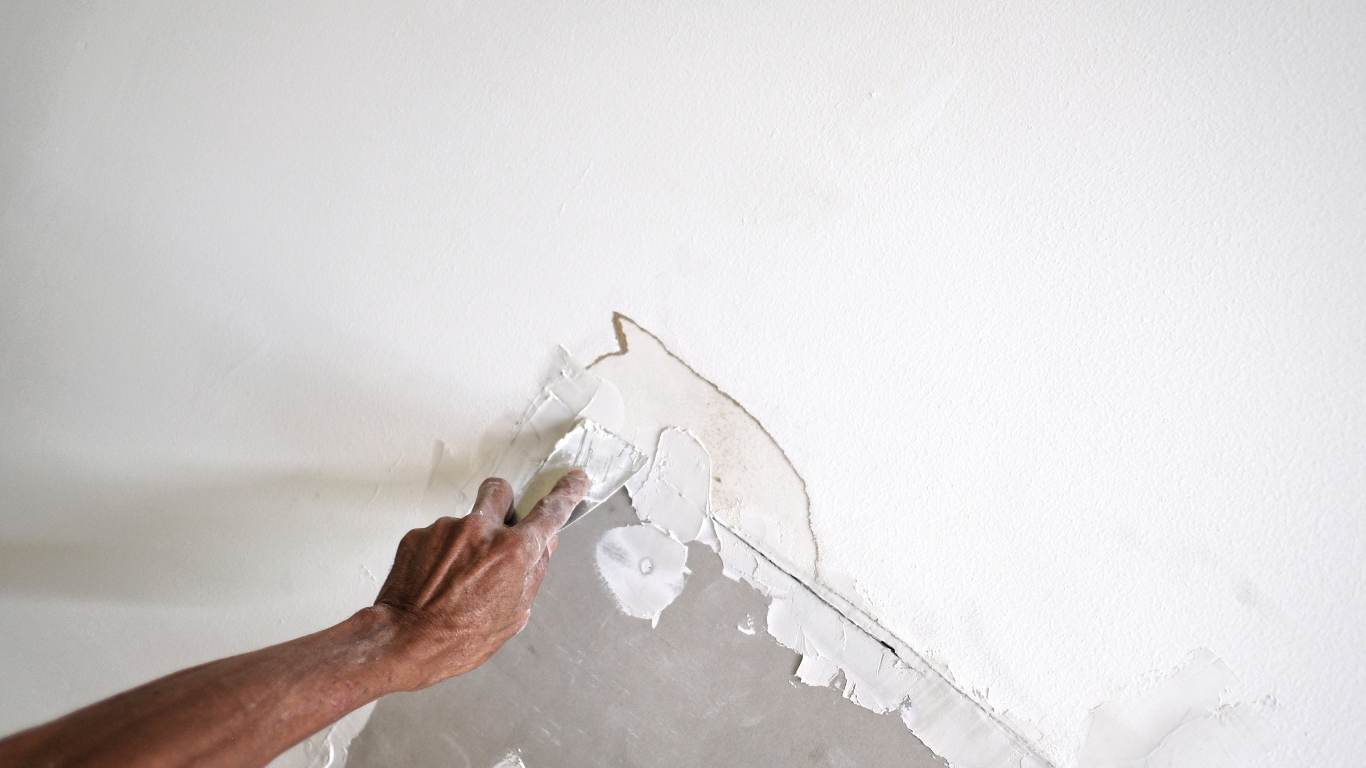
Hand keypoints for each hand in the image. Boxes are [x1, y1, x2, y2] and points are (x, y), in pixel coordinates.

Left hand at [369, 470, 588, 689]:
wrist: (402, 641)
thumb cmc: (457, 638)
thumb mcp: (513, 615)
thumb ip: (533, 573)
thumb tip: (545, 547)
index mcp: (513, 552)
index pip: (550, 512)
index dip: (567, 493)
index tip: (575, 481)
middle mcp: (481, 530)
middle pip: (500, 491)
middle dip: (504, 504)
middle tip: (498, 531)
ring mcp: (446, 529)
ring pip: (466, 521)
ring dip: (467, 541)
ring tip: (456, 581)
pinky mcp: (419, 534)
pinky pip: (438, 536)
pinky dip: (440, 555)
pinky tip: (435, 582)